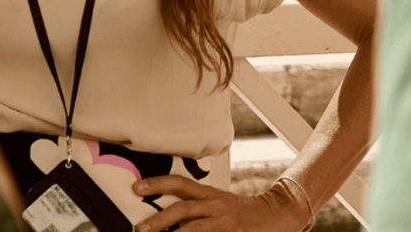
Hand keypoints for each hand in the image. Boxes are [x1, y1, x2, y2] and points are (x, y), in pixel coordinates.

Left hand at [130, 175, 311, 231]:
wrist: (273, 216)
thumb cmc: (238, 212)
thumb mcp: (217, 201)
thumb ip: (194, 205)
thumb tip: (162, 216)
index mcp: (209, 194)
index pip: (180, 183)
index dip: (157, 184)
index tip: (137, 188)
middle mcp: (215, 205)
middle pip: (183, 208)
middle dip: (159, 219)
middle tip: (140, 228)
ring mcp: (223, 223)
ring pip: (194, 229)